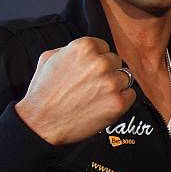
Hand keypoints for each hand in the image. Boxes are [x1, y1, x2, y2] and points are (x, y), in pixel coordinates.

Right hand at [15, 37, 135, 145]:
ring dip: (115, 86)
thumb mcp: (49, 58)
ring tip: (96, 97)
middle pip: (116, 62)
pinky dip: (121, 100)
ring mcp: (111, 83)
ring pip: (125, 78)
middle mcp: (100, 62)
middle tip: (91, 86)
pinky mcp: (118, 102)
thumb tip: (88, 49)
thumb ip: (71, 48)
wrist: (40, 124)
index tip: (88, 72)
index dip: (97, 61)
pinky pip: (131, 94)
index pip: (105, 48)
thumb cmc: (43, 92)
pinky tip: (105, 105)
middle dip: (106, 72)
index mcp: (85, 47)